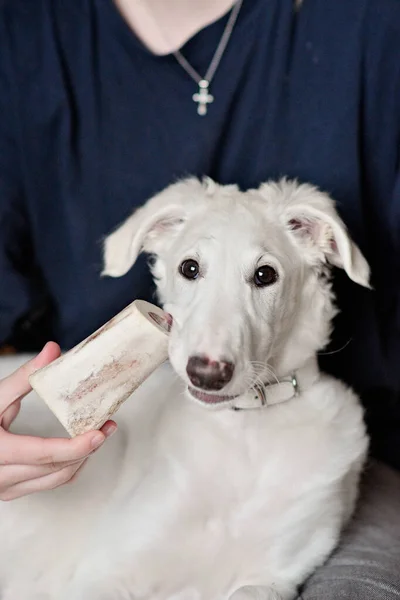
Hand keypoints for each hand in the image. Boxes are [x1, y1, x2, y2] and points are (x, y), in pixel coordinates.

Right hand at [0, 342, 116, 500]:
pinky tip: (80, 448)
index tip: (100, 433)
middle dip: (87, 448)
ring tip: (100, 434)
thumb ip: (25, 377)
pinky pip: (49, 483)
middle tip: (108, 426)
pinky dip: (69, 466)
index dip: (76, 446)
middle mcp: (0, 478)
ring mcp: (5, 489)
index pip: (43, 454)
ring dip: (82, 459)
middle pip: (56, 468)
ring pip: (56, 480)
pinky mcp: (11, 491)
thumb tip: (53, 350)